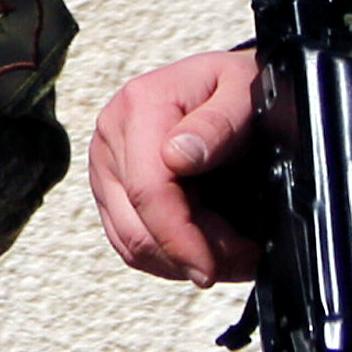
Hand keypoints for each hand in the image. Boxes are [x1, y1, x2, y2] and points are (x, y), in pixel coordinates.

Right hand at [88, 47, 270, 281]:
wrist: (227, 83)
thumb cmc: (240, 87)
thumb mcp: (245, 92)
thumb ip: (218, 123)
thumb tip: (179, 157)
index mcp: (141, 106)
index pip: (148, 191)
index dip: (180, 239)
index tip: (212, 268)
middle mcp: (112, 135)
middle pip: (136, 225)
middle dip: (190, 256)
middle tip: (243, 259)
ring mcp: (106, 164)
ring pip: (129, 241)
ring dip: (181, 261)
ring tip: (230, 254)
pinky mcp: (110, 187)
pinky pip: (128, 239)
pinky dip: (167, 256)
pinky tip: (202, 247)